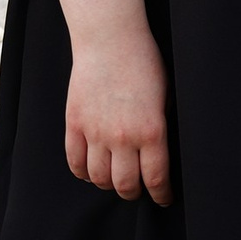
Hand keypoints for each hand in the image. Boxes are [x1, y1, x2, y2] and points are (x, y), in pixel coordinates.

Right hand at [64, 27, 172, 204]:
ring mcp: (95, 132)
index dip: (161, 193)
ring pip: (98, 177)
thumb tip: (162, 152)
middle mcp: (122, 137)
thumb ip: (161, 126)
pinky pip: (75, 162)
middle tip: (139, 191)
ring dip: (109, 184)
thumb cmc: (145, 63)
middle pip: (125, 184)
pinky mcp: (74, 125)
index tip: (164, 198)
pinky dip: (83, 173)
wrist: (110, 41)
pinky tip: (92, 171)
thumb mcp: (166, 96)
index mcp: (151, 130)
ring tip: (117, 180)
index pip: (156, 176)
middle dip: (134, 192)